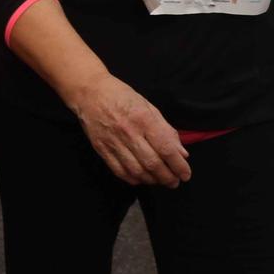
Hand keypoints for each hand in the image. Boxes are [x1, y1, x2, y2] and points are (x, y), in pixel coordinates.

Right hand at [70, 71, 191, 187]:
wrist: (89, 92)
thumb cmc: (122, 96)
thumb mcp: (149, 107)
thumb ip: (166, 130)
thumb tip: (181, 153)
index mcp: (143, 119)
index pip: (166, 149)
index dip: (179, 166)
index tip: (185, 174)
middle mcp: (128, 132)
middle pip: (152, 163)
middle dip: (168, 177)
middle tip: (174, 182)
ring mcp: (113, 141)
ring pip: (137, 171)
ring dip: (152, 180)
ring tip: (159, 180)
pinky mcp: (101, 148)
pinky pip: (119, 170)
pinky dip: (133, 178)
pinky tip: (141, 177)